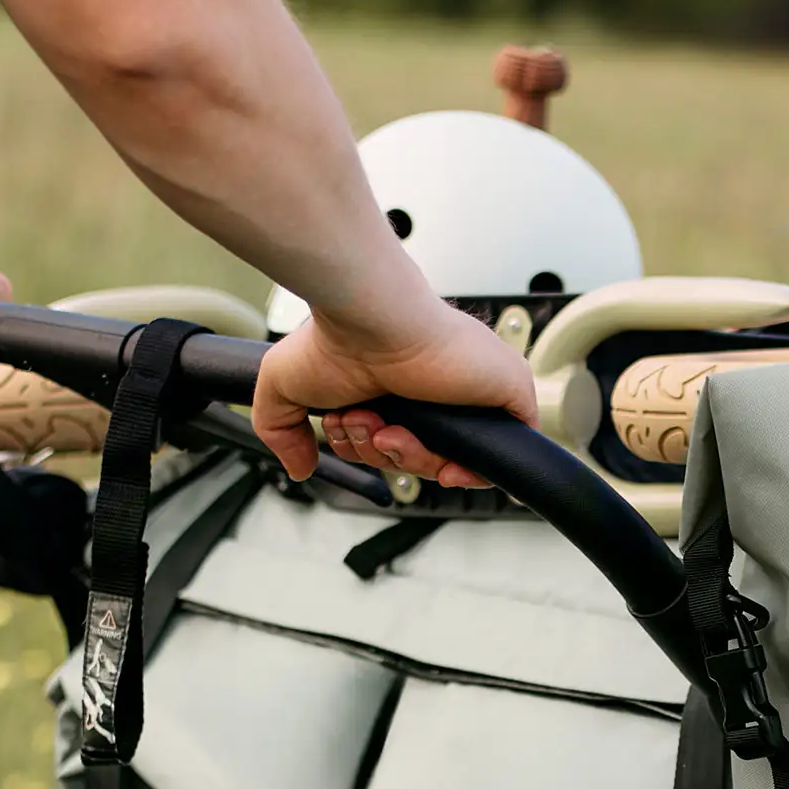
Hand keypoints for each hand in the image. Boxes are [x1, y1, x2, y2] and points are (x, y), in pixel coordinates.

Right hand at [252, 293, 538, 486]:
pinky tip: (439, 460)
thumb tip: (300, 469)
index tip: (345, 429)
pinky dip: (469, 472)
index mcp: (395, 387)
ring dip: (409, 459)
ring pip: (449, 462)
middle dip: (381, 453)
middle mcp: (433, 389)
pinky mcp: (505, 395)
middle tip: (362, 422)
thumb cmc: (332, 339)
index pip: (391, 444)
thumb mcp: (283, 389)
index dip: (368, 451)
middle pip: (416, 458)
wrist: (369, 316)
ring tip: (385, 426)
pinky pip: (498, 457)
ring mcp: (470, 394)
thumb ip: (283, 433)